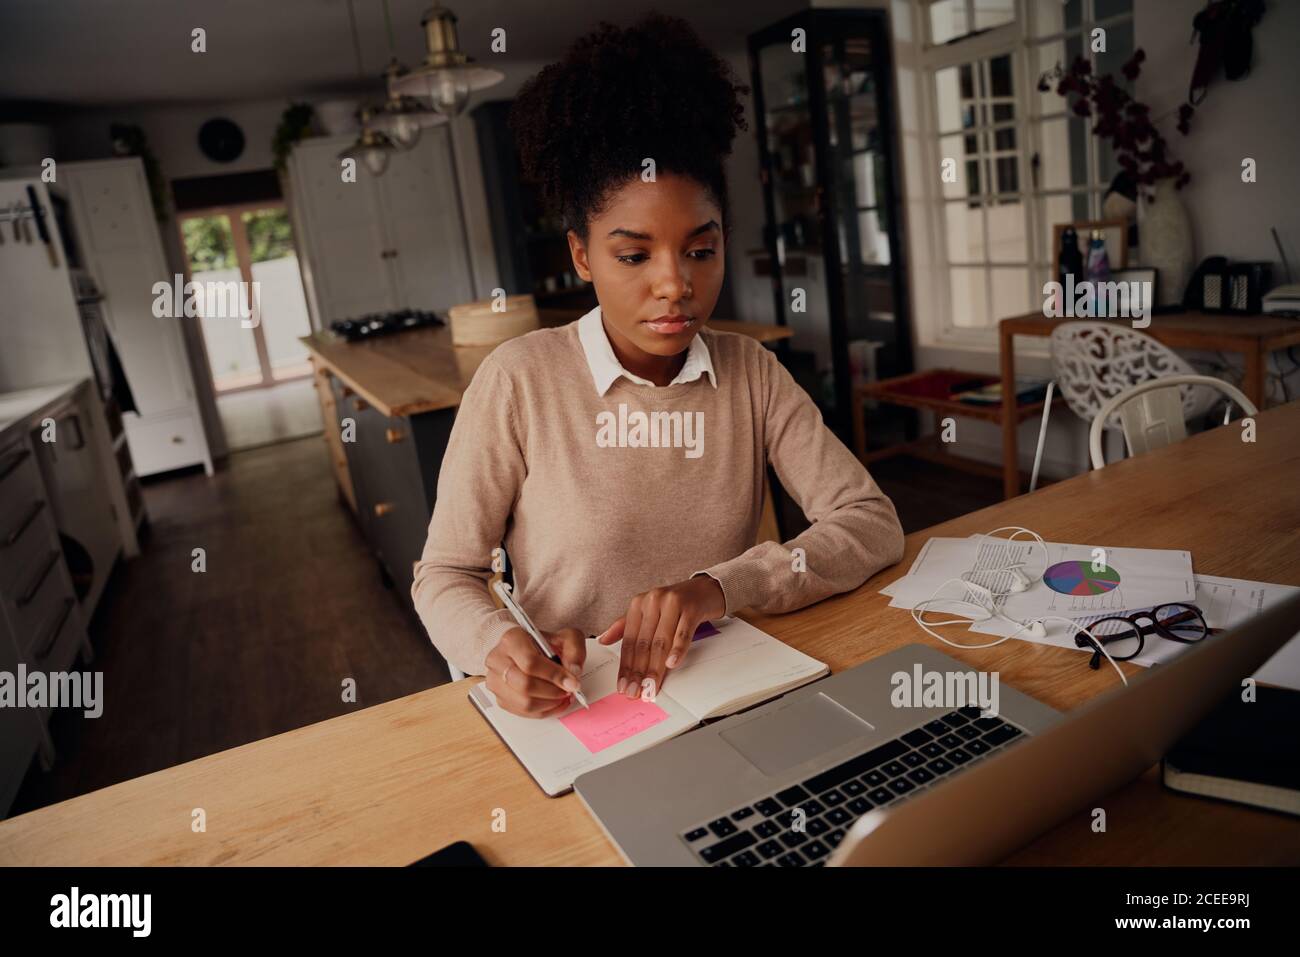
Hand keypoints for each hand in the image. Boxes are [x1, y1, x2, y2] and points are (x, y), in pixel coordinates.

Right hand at [484, 627, 586, 718]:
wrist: (525, 650)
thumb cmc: (541, 644)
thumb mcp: (564, 637)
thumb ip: (574, 649)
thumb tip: (573, 671)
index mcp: (512, 640)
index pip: (530, 662)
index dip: (554, 675)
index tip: (571, 682)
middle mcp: (498, 660)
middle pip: (525, 685)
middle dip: (553, 692)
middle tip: (568, 690)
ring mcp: (495, 681)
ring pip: (524, 702)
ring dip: (549, 703)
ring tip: (562, 696)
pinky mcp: (500, 698)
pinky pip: (523, 712)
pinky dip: (544, 711)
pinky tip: (554, 702)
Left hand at [597, 576, 725, 701]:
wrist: (704, 589)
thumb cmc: (676, 603)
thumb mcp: (648, 612)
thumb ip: (625, 626)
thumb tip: (603, 640)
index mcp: (638, 604)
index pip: (629, 641)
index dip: (625, 666)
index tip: (624, 685)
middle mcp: (653, 601)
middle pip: (643, 644)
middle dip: (639, 672)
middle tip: (636, 692)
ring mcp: (672, 603)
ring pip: (661, 642)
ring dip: (655, 668)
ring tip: (651, 686)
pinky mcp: (690, 608)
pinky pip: (682, 633)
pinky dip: (677, 651)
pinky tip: (672, 665)